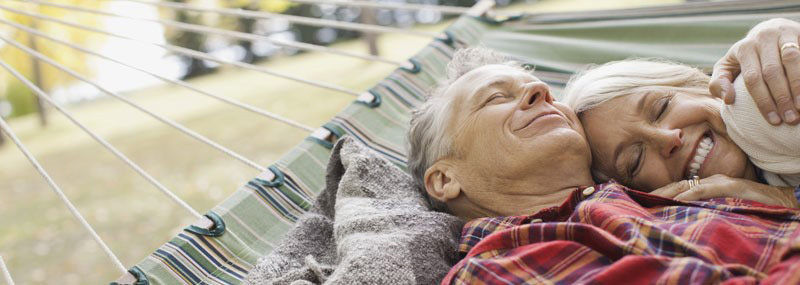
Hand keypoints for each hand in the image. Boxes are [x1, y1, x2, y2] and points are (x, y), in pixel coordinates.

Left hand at [650, 175, 798, 208]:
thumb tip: (686, 217)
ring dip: (669, 192)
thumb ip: (708, 209)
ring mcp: (721, 182)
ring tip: (651, 198)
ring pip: (689, 185)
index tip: (642, 200)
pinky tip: (680, 198)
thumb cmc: (753, 206)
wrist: (783, 201)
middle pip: (678, 185)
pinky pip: (708, 189)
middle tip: (638, 198)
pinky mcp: (732, 186)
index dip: (660, 193)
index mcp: (707, 186)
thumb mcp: (725, 208)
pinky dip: (692, 193)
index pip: (679, 189)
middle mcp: (711, 181)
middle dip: (658, 192)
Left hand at [710, 18, 799, 124]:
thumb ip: (719, 82)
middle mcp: (762, 38)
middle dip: (782, 98)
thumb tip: (728, 99)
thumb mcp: (727, 66)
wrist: (771, 28)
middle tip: (791, 119)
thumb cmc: (747, 56)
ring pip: (792, 59)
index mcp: (743, 48)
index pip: (752, 78)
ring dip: (798, 86)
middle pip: (772, 71)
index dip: (763, 101)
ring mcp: (783, 33)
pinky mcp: (799, 31)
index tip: (773, 121)